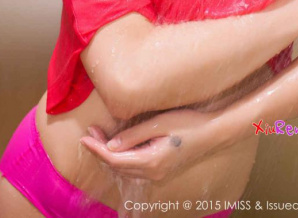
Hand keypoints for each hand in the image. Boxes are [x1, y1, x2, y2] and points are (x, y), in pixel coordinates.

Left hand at [80, 108, 217, 182]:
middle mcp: (152, 173)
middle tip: (91, 131)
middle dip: (100, 150)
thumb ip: (133, 135)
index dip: (97, 148)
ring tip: (99, 136)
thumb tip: (110, 145)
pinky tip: (118, 145)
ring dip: (110, 154)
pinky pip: (134, 168)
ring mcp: (157, 174)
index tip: (84, 136)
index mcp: (150, 162)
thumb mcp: (158, 124)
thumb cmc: (187, 123)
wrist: (213, 133)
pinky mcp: (161, 169)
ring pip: (125, 169)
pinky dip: (121, 158)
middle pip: (117, 166)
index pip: (114, 158)